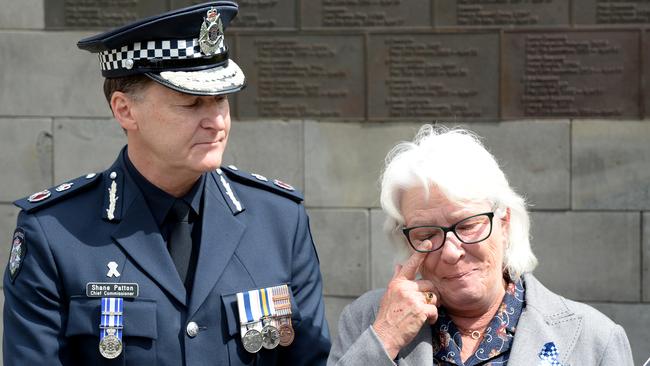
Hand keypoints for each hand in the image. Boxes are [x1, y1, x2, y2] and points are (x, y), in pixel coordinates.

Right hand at [372, 242, 438, 358]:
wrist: (385, 335)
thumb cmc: (387, 316)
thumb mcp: (388, 294)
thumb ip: (396, 279)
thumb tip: (397, 265)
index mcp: (397, 283)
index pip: (410, 265)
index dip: (420, 254)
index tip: (429, 243)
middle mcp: (404, 288)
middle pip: (428, 285)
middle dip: (431, 295)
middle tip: (427, 305)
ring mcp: (412, 298)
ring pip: (433, 297)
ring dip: (432, 307)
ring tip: (423, 315)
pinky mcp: (419, 310)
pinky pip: (434, 310)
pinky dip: (432, 318)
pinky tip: (426, 322)